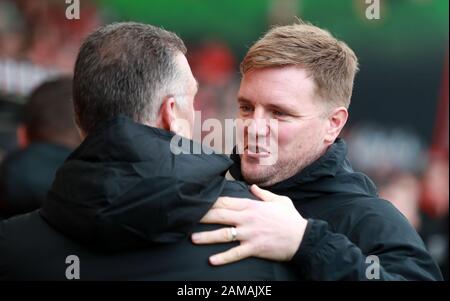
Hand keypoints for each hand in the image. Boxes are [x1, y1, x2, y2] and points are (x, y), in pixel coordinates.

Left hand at [191, 185, 307, 264]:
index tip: (198, 200)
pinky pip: (235, 253)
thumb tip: (252, 187)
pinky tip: (211, 260)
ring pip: (224, 234)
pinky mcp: (254, 248)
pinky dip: (223, 257)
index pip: (226, 202)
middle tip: (186, 216)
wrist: (303, 238)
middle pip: (220, 215)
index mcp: (252, 206)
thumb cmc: (291, 219)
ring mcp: (250, 234)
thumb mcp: (279, 201)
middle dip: (203, 215)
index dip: (211, 201)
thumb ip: (263, 194)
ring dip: (207, 237)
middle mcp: (248, 219)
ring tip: (192, 239)